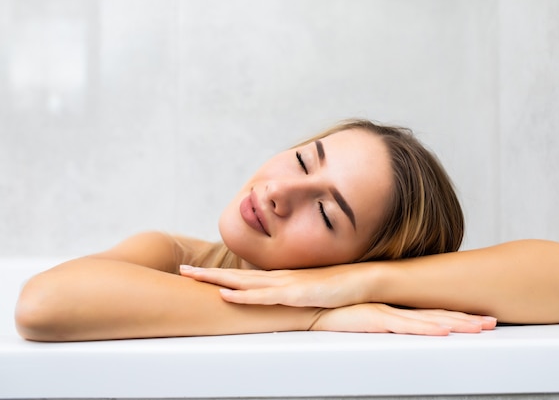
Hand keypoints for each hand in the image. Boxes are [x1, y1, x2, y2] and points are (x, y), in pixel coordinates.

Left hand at [180, 263, 370, 307]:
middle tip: (181, 270)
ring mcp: (285, 284)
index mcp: (278, 279)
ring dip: (216, 280)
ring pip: (243, 283)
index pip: (242, 277)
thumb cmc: (336, 289)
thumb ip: (290, 298)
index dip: (218, 275)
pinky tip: (226, 295)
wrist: (361, 282)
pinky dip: (243, 296)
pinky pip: (264, 296)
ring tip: (191, 277)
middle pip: (236, 276)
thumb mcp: (307, 295)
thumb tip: (276, 306)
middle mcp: (277, 278)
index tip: (196, 274)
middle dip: (207, 274)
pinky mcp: (295, 294)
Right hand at [312, 304, 496, 334]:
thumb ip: (378, 324)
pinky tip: (444, 330)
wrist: (307, 306)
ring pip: (428, 319)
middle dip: (466, 319)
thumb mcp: (359, 321)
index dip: (456, 316)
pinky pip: (404, 325)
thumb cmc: (329, 314)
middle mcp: (394, 307)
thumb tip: (392, 332)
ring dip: (457, 323)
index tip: (478, 320)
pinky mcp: (372, 318)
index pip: (430, 314)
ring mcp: (385, 311)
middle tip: (492, 323)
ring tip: (481, 327)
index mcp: (393, 309)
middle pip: (437, 315)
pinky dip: (426, 327)